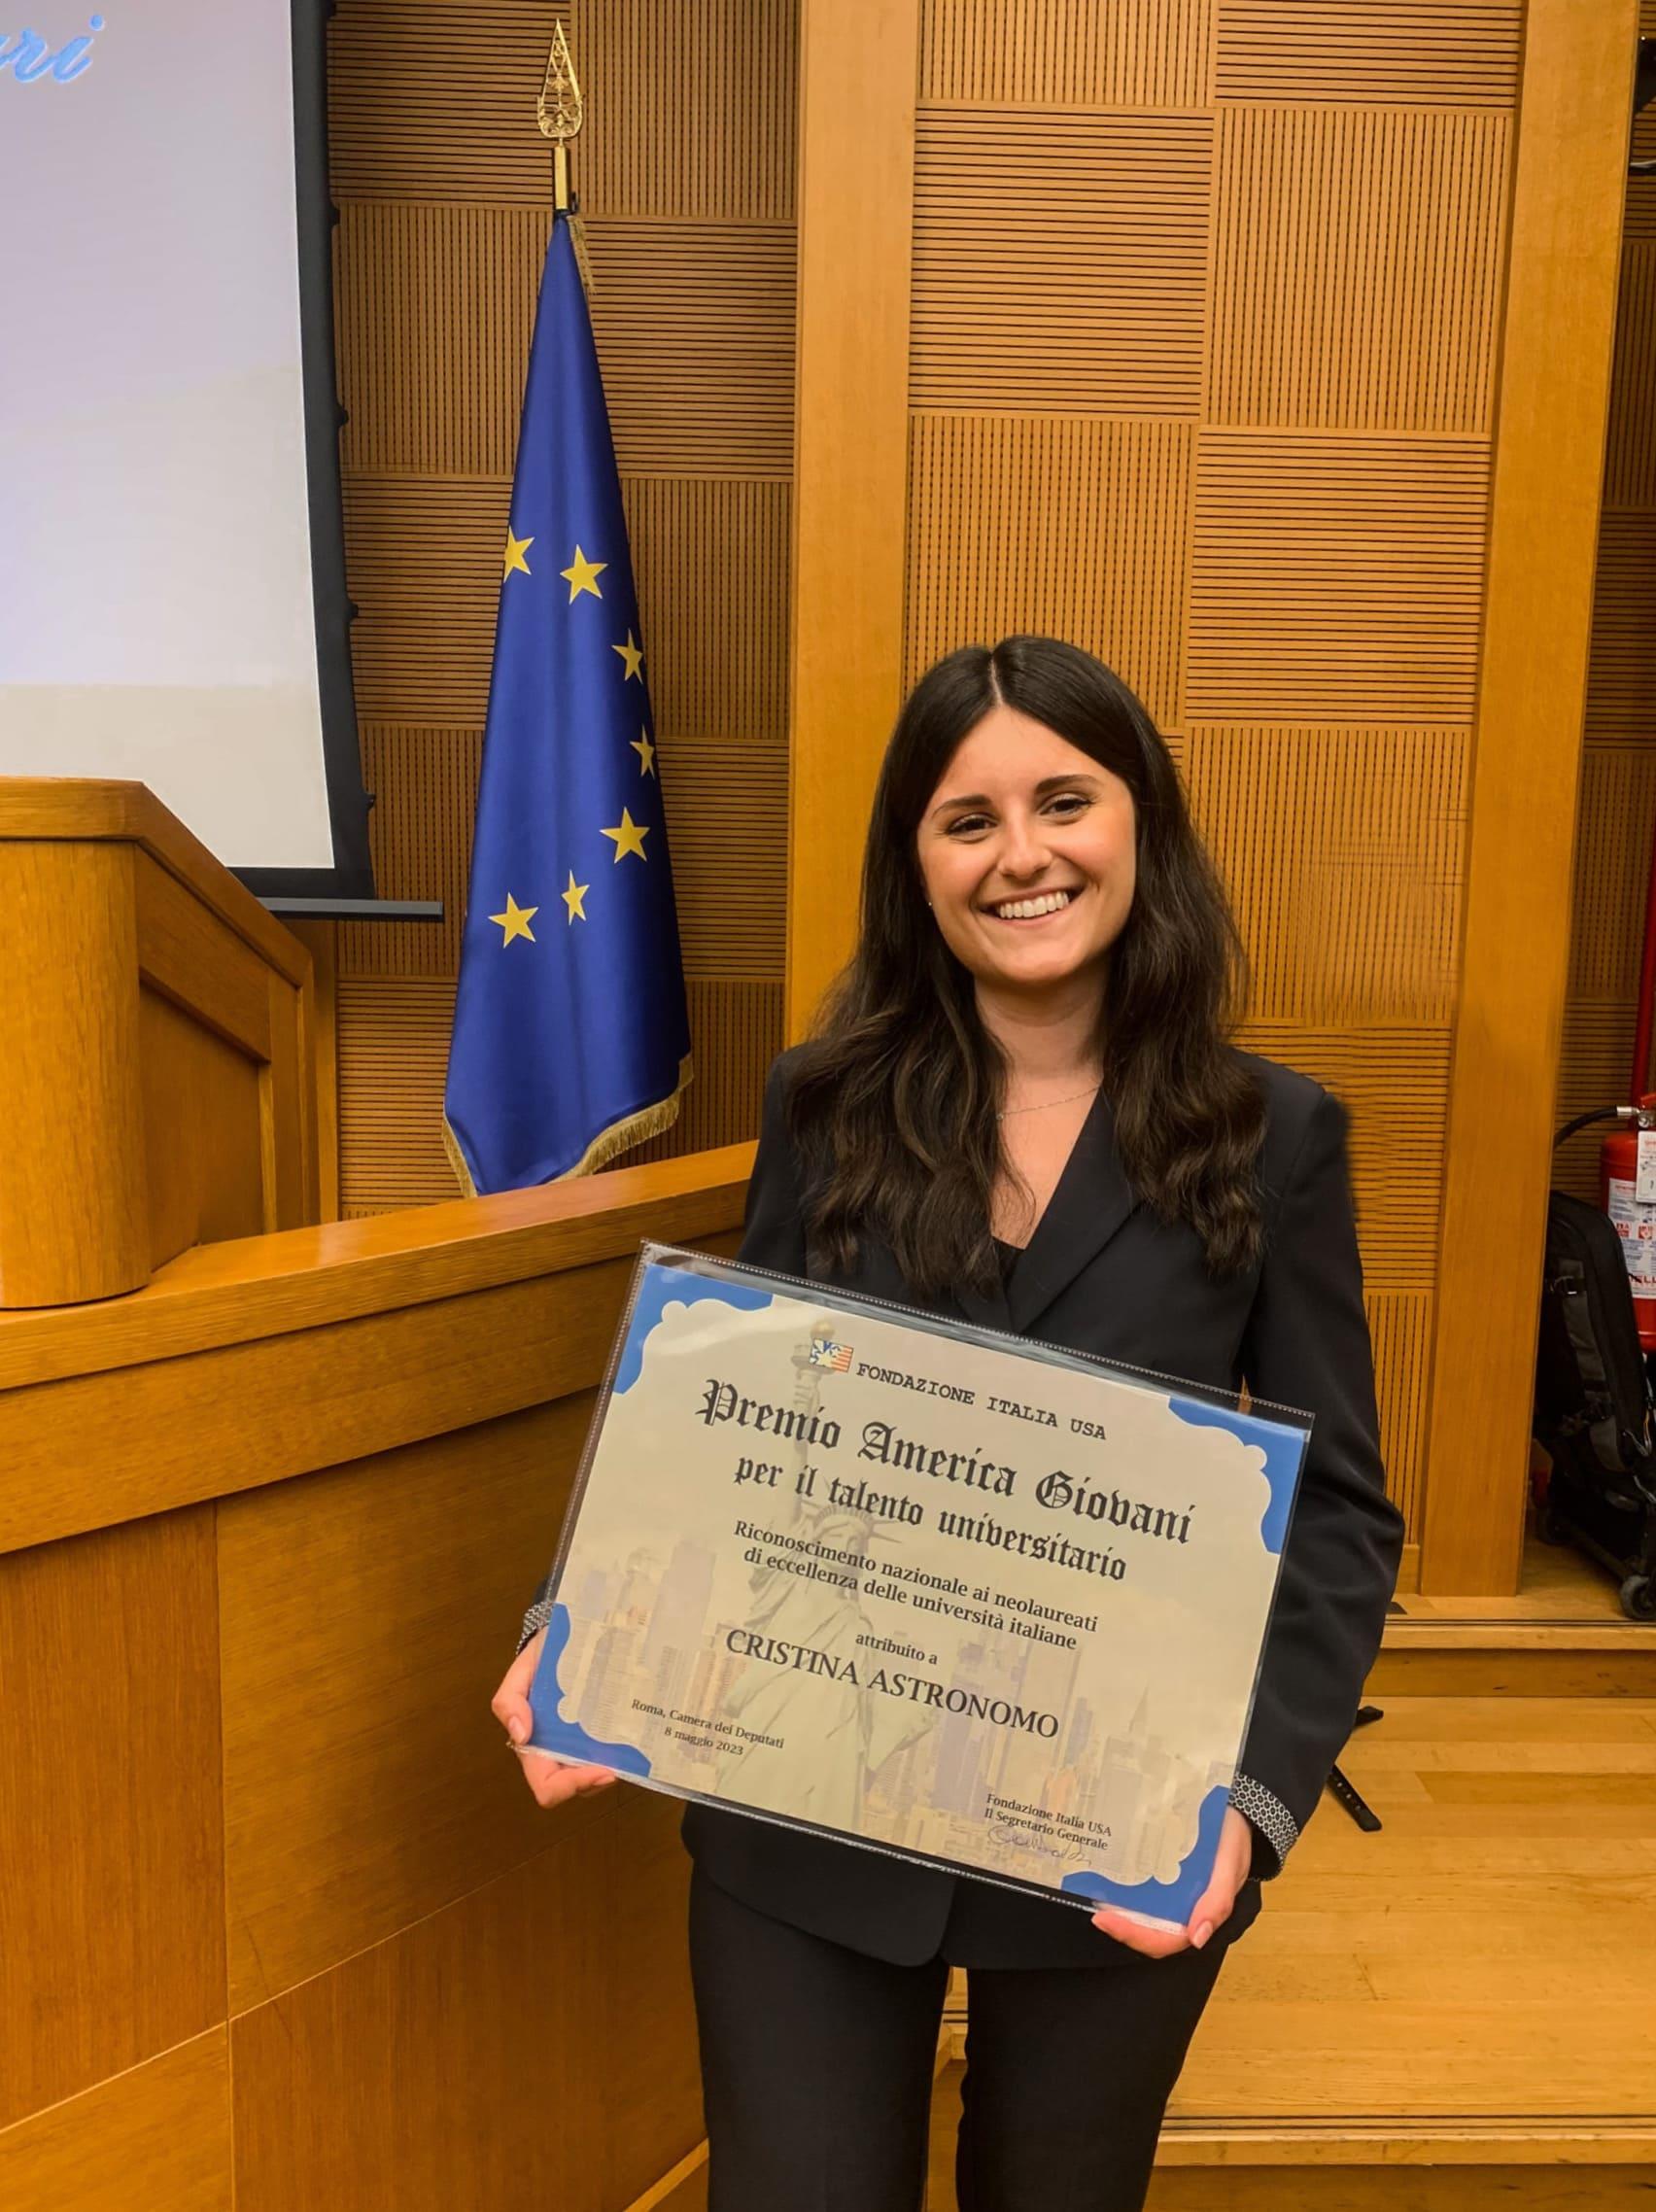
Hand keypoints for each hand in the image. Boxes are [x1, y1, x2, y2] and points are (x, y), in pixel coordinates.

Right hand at [490, 1627, 616, 1809]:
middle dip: (601, 1780)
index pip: (548, 1786)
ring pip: (600, 1775)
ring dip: (616, 1766)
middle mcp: (560, 1752)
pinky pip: (614, 1753)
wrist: (566, 1636)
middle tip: (623, 1761)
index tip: (602, 1771)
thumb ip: (509, 1701)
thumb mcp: (520, 1672)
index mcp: (536, 1747)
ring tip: (632, 1744)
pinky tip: (637, 1732)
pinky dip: (624, 1750)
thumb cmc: (540, 1658)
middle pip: (580, 1787)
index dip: (571, 1786)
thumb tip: (520, 1736)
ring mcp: (584, 1744)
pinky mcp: (602, 1732)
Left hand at [1089, 1805, 1252, 1958]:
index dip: (1135, 1936)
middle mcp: (1184, 1906)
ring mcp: (1174, 1890)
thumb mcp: (1230, 1867)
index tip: (1105, 1921)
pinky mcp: (1166, 1870)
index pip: (1166, 1939)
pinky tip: (1110, 1875)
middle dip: (1122, 1927)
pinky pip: (1145, 1885)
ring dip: (1121, 1910)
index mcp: (1201, 1912)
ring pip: (1145, 1912)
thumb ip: (1218, 1902)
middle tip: (1096, 1912)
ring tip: (1097, 1894)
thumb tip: (1197, 1939)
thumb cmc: (1233, 1838)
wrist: (1236, 1806)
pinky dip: (1128, 1886)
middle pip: (1150, 1930)